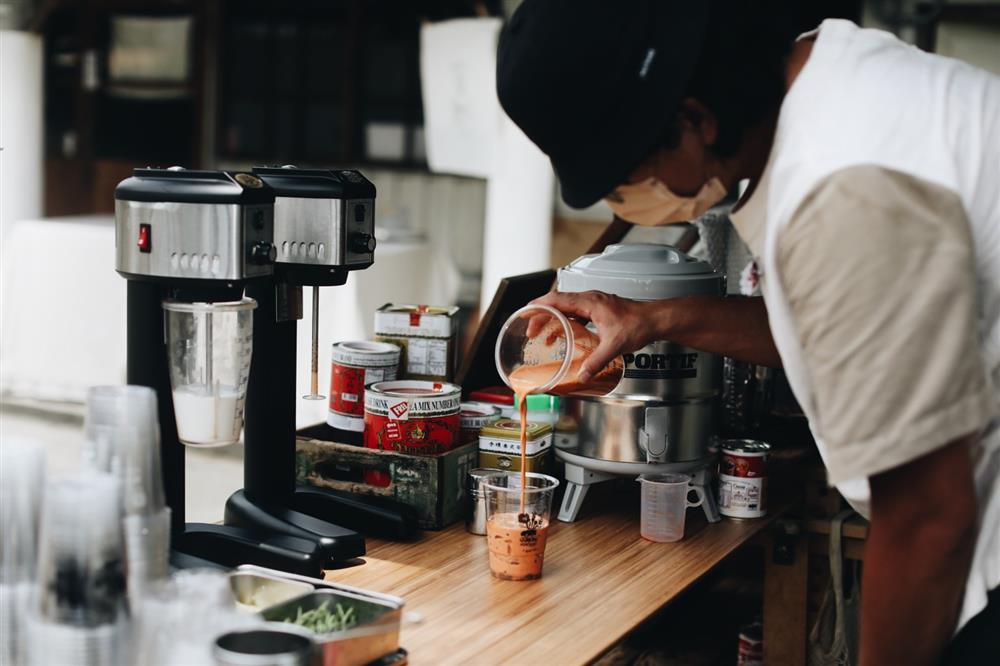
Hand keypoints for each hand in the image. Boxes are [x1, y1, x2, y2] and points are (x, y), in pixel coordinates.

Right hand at [530, 291, 655, 382]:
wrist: (655, 319)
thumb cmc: (639, 324)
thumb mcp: (614, 345)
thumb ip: (596, 361)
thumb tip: (582, 375)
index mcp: (589, 302)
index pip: (557, 299)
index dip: (539, 306)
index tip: (526, 313)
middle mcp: (590, 299)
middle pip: (558, 302)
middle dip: (542, 315)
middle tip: (531, 329)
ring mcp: (595, 303)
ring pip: (567, 307)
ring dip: (554, 318)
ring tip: (544, 335)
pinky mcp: (600, 309)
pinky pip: (576, 312)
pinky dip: (566, 321)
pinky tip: (565, 333)